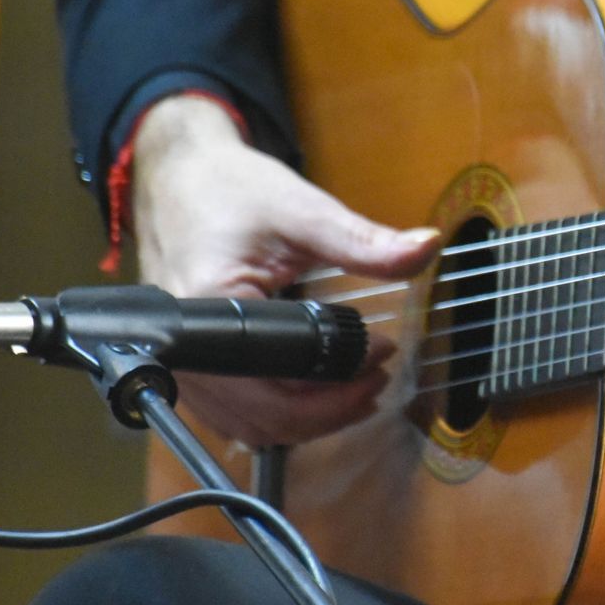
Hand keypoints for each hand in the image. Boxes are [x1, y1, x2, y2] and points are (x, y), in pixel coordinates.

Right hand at [130, 94, 438, 445]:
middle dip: (332, 409)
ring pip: (250, 426)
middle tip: (378, 378)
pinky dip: (280, 414)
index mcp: (210, 306)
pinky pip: (235, 414)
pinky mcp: (191, 365)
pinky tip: (316, 394)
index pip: (280, 382)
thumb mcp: (304, 211)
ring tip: (356, 388)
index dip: (340, 386)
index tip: (382, 354)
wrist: (179, 177)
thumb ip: (364, 241)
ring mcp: (183, 362)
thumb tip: (425, 249)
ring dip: (308, 420)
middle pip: (266, 417)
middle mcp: (186, 346)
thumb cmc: (229, 190)